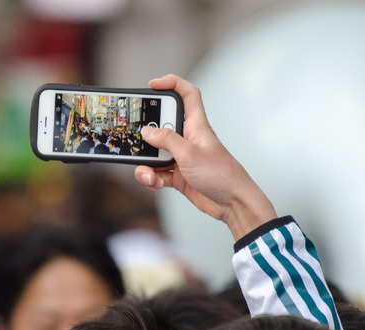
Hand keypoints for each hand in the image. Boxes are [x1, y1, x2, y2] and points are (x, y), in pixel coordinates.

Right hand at [134, 74, 276, 239]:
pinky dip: (152, 178)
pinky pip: (158, 173)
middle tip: (138, 140)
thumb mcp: (190, 154)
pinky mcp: (179, 175)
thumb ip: (167, 141)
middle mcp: (188, 140)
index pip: (188, 95)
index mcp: (196, 126)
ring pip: (156, 154)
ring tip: (147, 173)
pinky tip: (154, 183)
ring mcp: (182, 158)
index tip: (153, 84)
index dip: (172, 84)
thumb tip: (147, 131)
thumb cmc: (222, 175)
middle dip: (147, 135)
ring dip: (146, 164)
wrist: (233, 204)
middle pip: (162, 128)